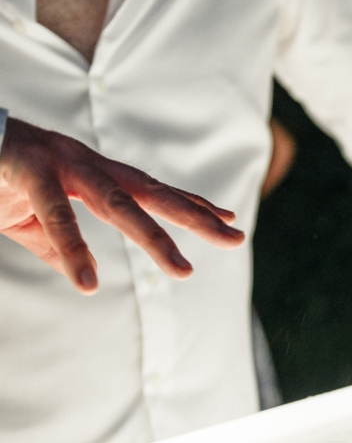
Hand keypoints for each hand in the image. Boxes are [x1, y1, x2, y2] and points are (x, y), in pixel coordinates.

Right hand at [0, 117, 244, 292]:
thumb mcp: (29, 218)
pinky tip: (89, 280)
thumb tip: (88, 276)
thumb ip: (60, 246)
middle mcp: (86, 163)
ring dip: (154, 237)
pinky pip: (55, 212)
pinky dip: (74, 247)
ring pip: (117, 202)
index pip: (152, 190)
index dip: (191, 205)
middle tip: (235, 239)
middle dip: (196, 216)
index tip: (229, 220)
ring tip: (183, 270)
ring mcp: (60, 162)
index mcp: (92, 173)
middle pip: (152, 192)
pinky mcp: (26, 168)